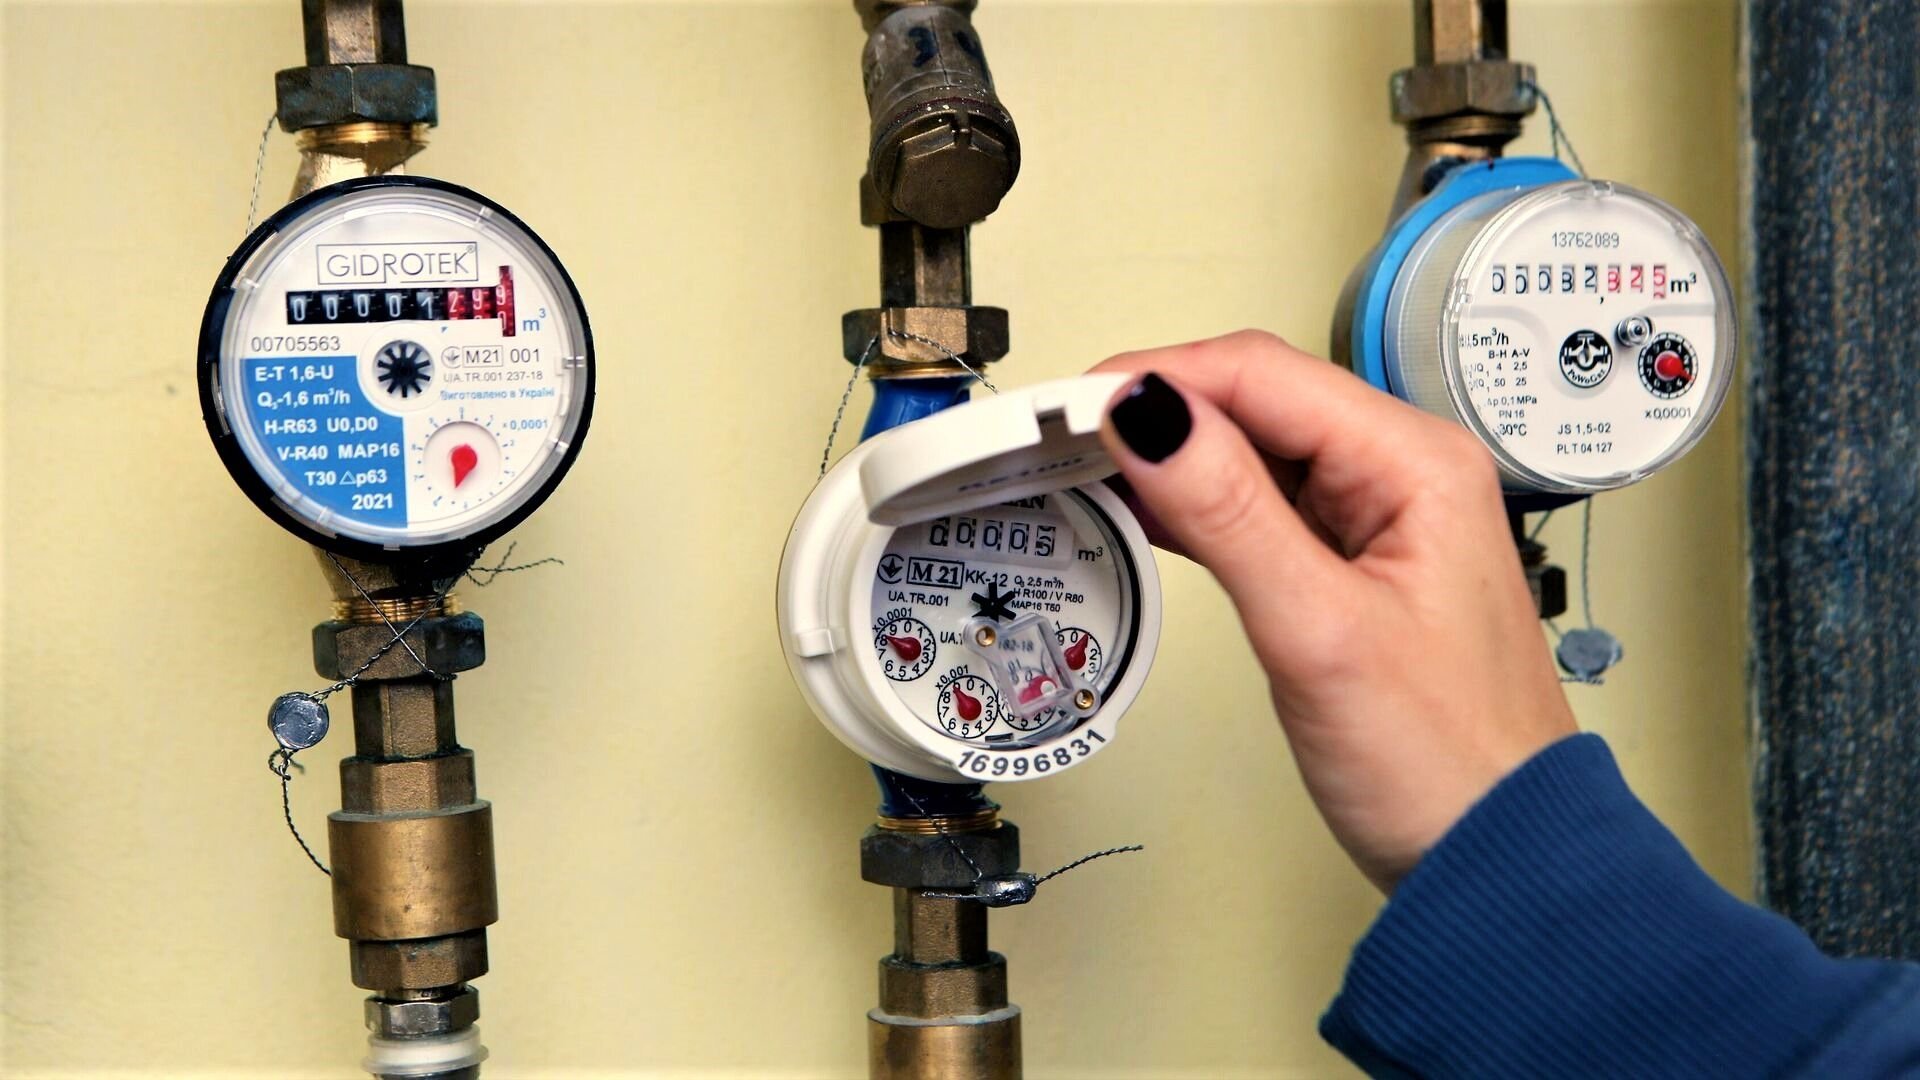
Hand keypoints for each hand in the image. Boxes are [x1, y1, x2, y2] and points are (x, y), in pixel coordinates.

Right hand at [1093, 331, 1575, 892]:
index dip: (1157, 377)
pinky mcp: (1348, 564)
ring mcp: (1375, 517)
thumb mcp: (1319, 630)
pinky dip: (1192, 503)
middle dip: (1154, 408)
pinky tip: (1136, 511)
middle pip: (1253, 399)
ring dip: (1166, 453)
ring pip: (1249, 449)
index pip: (1261, 374)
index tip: (1067, 405)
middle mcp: (1401, 471)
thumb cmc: (1443, 761)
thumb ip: (1229, 511)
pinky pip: (1257, 503)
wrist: (1493, 861)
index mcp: (1416, 461)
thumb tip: (1148, 413)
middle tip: (1054, 436)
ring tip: (1078, 467)